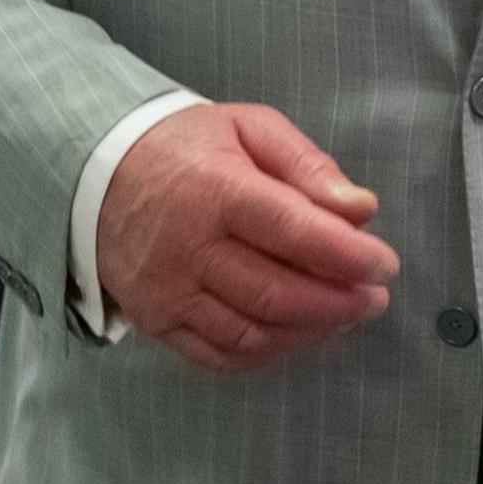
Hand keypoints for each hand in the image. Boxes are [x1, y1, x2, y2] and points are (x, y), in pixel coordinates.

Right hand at [96, 102, 398, 373]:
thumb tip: (361, 209)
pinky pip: (216, 355)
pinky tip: (297, 335)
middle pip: (275, 292)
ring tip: (345, 316)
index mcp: (217, 191)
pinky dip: (265, 353)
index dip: (346, 255)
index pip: (292, 231)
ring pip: (250, 332)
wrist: (97, 171)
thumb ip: (308, 166)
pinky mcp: (155, 320)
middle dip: (337, 302)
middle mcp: (188, 248)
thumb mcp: (250, 128)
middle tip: (375, 298)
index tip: (385, 265)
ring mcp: (167, 291)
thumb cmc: (186, 146)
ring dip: (308, 333)